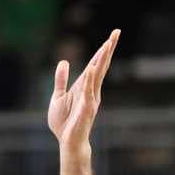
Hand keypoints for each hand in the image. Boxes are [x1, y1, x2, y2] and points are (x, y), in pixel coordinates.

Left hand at [47, 28, 119, 144]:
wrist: (67, 142)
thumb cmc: (64, 122)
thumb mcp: (58, 96)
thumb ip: (61, 79)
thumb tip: (64, 61)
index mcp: (85, 86)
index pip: (96, 64)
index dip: (103, 50)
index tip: (112, 35)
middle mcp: (92, 90)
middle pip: (102, 65)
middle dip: (108, 48)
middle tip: (117, 32)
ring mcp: (91, 98)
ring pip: (98, 75)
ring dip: (102, 59)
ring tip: (107, 43)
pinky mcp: (86, 108)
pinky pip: (88, 91)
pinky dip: (90, 79)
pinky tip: (92, 68)